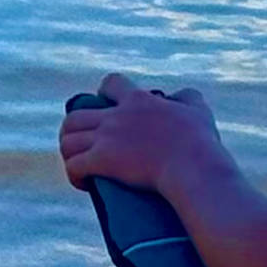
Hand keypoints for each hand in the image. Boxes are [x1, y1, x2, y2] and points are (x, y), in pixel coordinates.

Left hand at [59, 72, 224, 196]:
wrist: (192, 166)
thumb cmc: (199, 143)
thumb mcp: (198, 110)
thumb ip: (187, 97)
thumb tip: (179, 95)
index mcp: (138, 100)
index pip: (110, 83)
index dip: (104, 95)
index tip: (108, 111)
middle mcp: (117, 116)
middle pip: (75, 116)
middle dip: (73, 131)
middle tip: (83, 146)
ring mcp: (107, 137)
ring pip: (68, 140)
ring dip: (70, 153)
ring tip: (79, 165)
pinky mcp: (102, 160)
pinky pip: (73, 165)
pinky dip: (74, 175)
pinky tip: (84, 183)